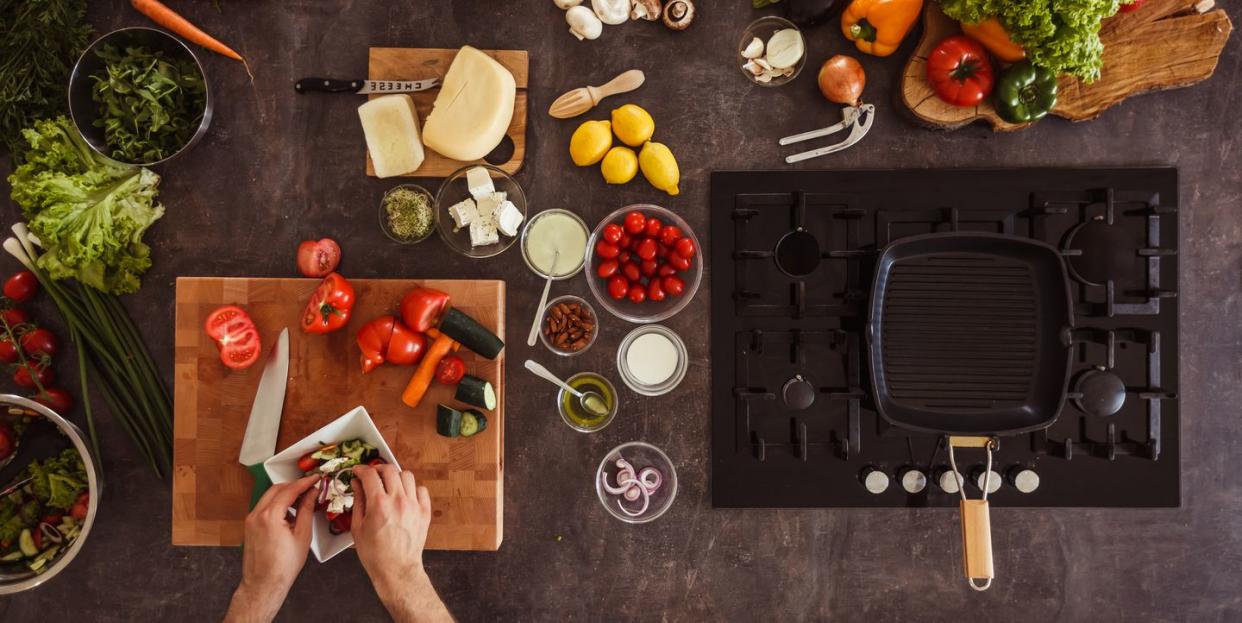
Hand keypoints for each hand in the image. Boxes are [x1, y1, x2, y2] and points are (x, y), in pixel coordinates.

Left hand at [224, 474, 318, 622]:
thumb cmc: (284, 565)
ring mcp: (250, 520)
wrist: (264, 583)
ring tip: (302, 500)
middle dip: (294, 486)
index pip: (289, 490)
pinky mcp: (249, 526)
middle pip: (276, 489)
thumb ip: (306, 510)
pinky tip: (289, 512)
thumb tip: (312, 493)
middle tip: (310, 487)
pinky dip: (276, 504)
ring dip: (285, 494)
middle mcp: (256, 514)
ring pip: (268, 497)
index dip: (304, 482)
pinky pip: (264, 507)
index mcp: (270, 515)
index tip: (316, 478)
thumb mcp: (302, 535)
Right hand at [351, 464, 431, 590]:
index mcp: (379, 504)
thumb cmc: (374, 553)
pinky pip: (421, 490)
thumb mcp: (358, 528)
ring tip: (389, 485)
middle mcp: (398, 501)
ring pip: (407, 476)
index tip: (358, 471)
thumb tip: (357, 483)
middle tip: (372, 476)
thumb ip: (358, 501)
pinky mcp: (425, 512)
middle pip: (390, 470)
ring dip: (396, 477)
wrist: (397, 570)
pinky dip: (412, 489)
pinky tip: (404, 496)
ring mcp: (414, 505)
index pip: (370, 475)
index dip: (361, 469)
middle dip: (378, 469)